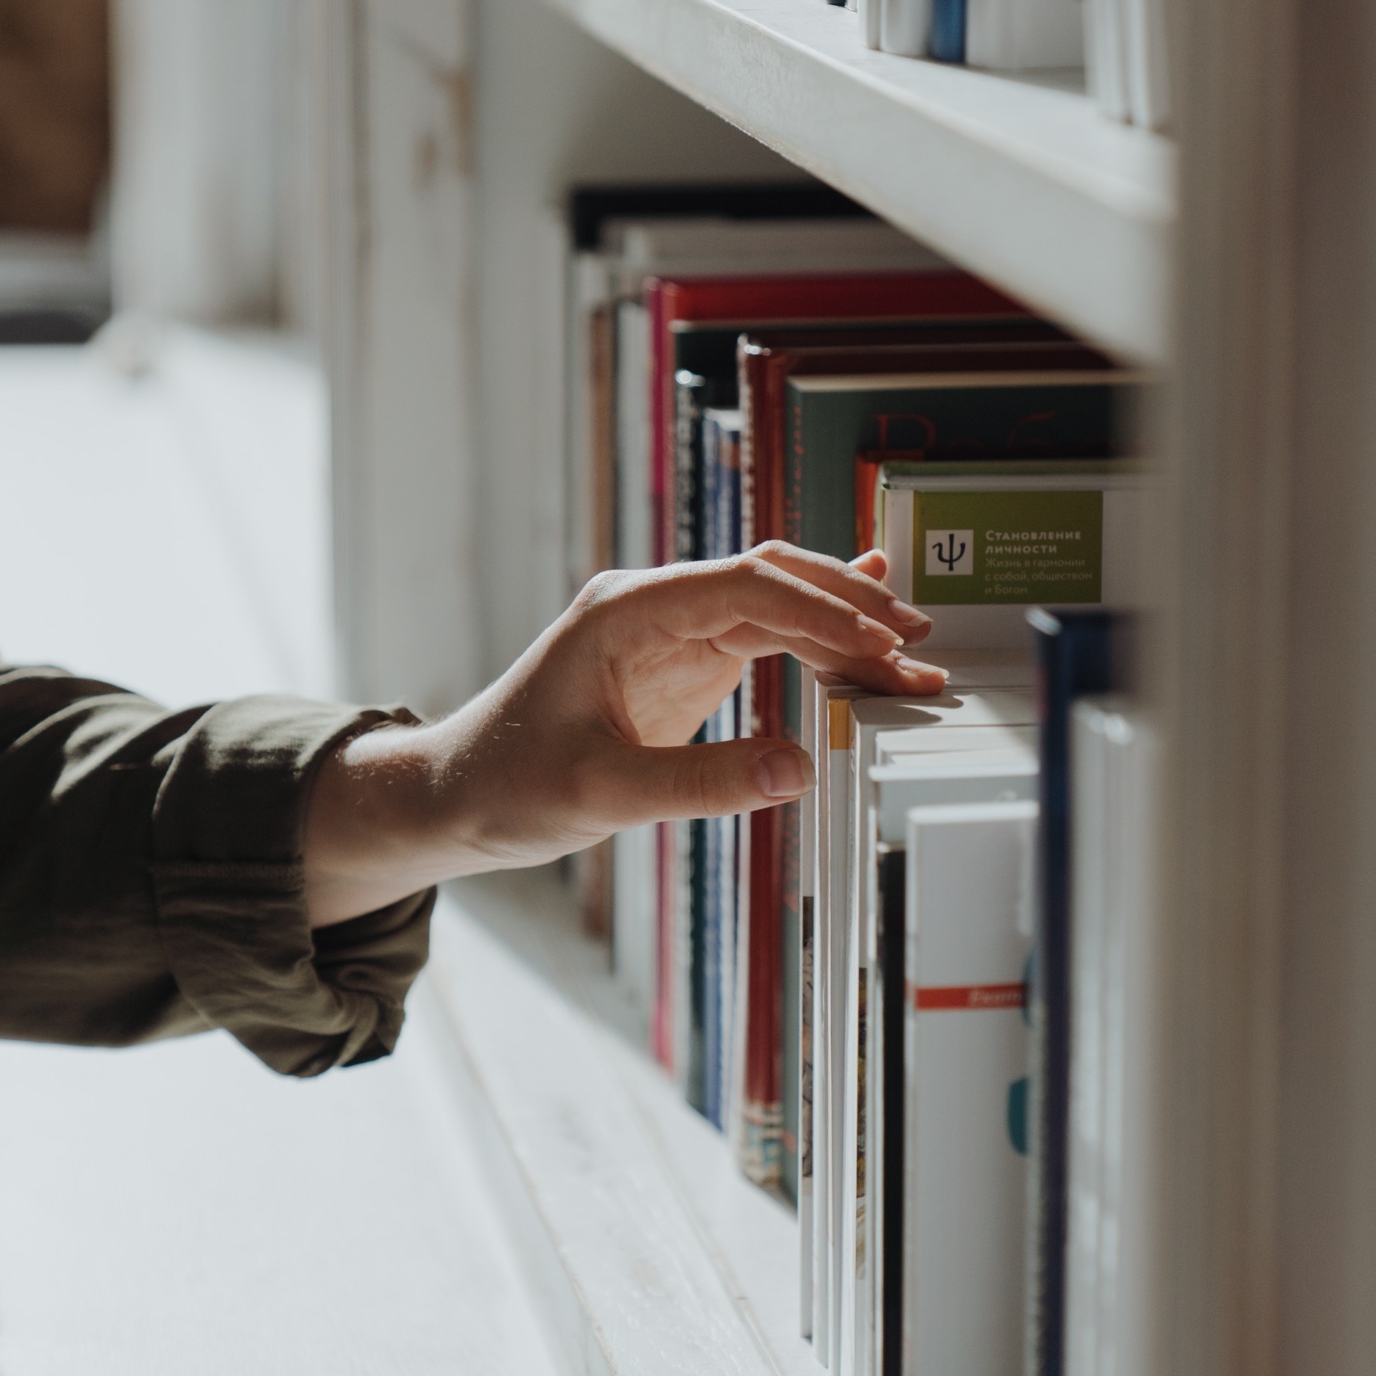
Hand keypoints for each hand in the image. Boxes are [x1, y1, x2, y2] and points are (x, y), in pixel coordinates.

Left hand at [303, 545, 945, 925]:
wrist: (458, 795)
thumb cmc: (508, 786)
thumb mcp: (602, 794)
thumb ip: (701, 783)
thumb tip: (798, 768)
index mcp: (628, 611)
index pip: (746, 586)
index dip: (820, 609)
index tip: (879, 642)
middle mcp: (655, 605)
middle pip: (773, 579)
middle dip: (849, 605)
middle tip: (918, 643)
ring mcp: (672, 629)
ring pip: (777, 605)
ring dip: (843, 626)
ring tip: (911, 657)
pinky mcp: (684, 663)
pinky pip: (766, 637)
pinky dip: (818, 642)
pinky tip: (867, 631)